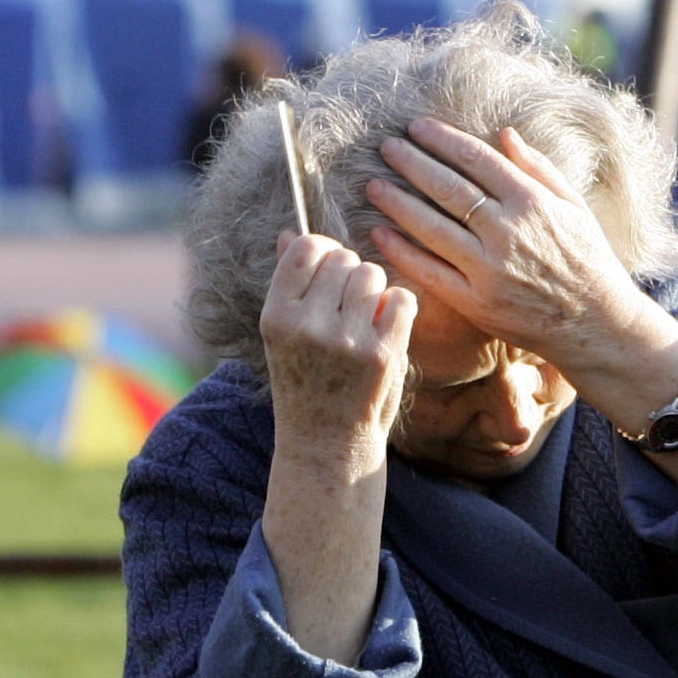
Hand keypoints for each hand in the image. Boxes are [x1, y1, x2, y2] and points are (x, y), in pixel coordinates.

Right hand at [259, 231, 418, 478]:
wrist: (326, 444)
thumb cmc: (305, 383)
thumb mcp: (283, 335)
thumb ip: (289, 284)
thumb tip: (290, 232)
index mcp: (276, 317)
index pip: (305, 249)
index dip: (322, 252)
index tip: (327, 273)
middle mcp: (307, 326)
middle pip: (343, 258)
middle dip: (350, 274)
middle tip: (346, 307)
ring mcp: (347, 340)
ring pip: (372, 274)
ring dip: (373, 291)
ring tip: (363, 321)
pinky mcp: (383, 353)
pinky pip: (401, 298)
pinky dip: (398, 309)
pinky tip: (384, 331)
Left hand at [364, 119, 676, 378]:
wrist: (594, 323)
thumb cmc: (586, 259)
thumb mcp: (573, 206)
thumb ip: (538, 168)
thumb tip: (504, 133)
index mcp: (532, 201)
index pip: (477, 159)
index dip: (443, 140)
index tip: (416, 128)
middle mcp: (508, 231)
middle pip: (448, 187)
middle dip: (412, 163)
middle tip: (386, 147)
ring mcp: (489, 268)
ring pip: (432, 227)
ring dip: (398, 203)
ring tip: (374, 185)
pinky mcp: (476, 302)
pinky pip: (430, 272)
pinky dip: (402, 251)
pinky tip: (380, 234)